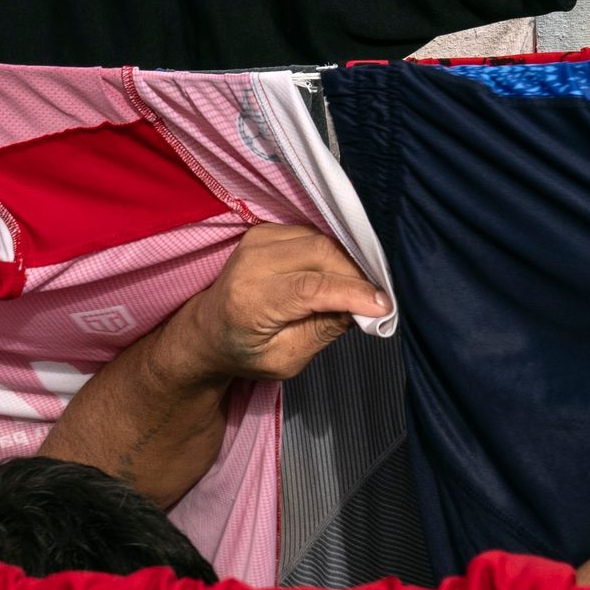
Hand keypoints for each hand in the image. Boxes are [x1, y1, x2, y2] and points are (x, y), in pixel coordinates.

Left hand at [38, 225, 387, 508]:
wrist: (206, 330)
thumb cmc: (245, 352)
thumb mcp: (286, 359)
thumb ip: (323, 330)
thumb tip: (363, 307)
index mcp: (250, 301)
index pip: (310, 288)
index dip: (351, 293)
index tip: (383, 305)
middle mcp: (250, 262)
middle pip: (320, 254)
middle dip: (355, 275)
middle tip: (375, 300)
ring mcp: (256, 240)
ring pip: (319, 240)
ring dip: (347, 262)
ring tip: (360, 289)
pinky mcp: (265, 230)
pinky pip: (312, 234)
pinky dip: (332, 253)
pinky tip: (341, 273)